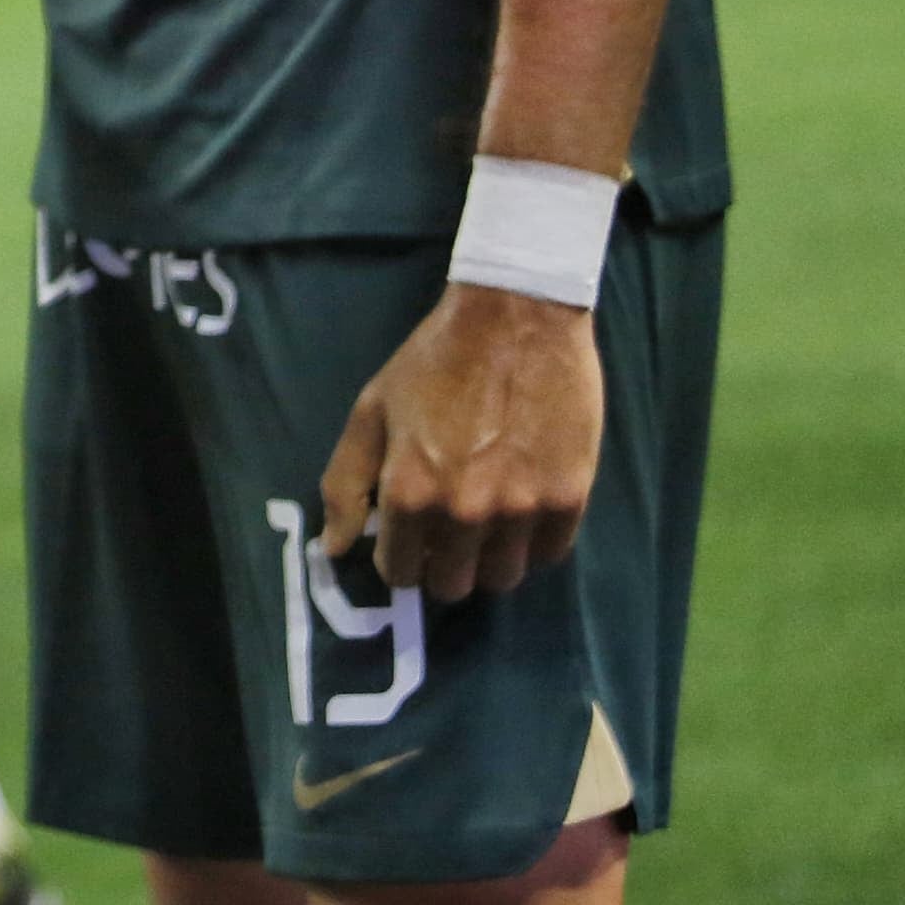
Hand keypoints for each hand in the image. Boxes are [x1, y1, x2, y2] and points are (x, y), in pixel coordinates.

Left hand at [322, 283, 607, 600]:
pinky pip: (549, 554)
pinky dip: (533, 542)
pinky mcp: (570, 498)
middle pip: (453, 586)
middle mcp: (465, 512)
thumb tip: (333, 547)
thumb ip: (346, 484)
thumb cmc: (434, 360)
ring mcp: (522, 509)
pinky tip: (521, 506)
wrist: (516, 317)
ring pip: (503, 578)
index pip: (400, 573)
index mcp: (410, 492)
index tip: (407, 540)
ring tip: (484, 520)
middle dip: (442, 565)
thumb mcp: (372, 411)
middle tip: (446, 532)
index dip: (399, 559)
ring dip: (489, 559)